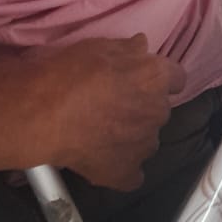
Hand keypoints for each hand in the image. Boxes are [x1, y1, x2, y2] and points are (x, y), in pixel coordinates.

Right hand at [36, 35, 185, 190]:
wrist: (45, 114)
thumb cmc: (71, 73)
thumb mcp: (99, 47)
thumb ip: (127, 49)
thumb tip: (141, 47)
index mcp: (155, 77)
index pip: (176, 78)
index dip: (159, 78)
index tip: (143, 79)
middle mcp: (158, 111)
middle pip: (159, 109)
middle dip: (143, 106)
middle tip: (115, 104)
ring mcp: (145, 145)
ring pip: (148, 139)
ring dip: (134, 136)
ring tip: (104, 133)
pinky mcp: (127, 172)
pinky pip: (134, 174)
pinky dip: (124, 168)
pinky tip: (105, 160)